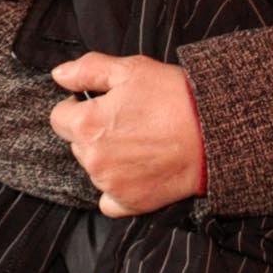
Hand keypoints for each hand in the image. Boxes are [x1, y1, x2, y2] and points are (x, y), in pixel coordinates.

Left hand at [49, 52, 203, 216]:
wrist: (214, 133)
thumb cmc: (174, 97)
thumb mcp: (131, 69)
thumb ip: (87, 69)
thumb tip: (59, 75)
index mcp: (87, 124)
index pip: (59, 117)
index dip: (78, 106)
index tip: (101, 103)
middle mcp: (93, 159)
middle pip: (77, 143)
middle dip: (94, 131)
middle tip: (127, 120)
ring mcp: (110, 184)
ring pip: (93, 168)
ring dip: (107, 157)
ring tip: (140, 142)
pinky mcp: (128, 203)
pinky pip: (108, 199)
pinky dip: (118, 187)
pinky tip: (138, 170)